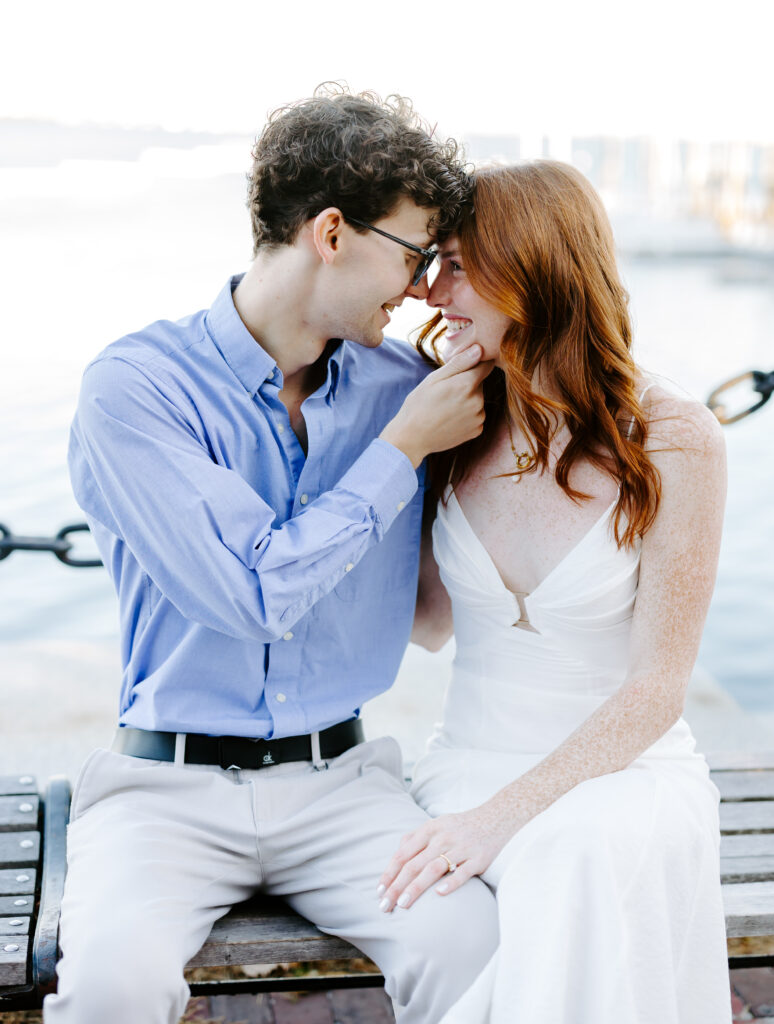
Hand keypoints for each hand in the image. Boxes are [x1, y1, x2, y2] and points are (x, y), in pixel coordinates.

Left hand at [376, 804, 513, 911]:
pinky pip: (463, 872)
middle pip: (414, 864)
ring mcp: (461, 848)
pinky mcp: (478, 858)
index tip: (380, 891)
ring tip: (403, 905)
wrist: (496, 817)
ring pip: (434, 869)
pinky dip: (451, 883)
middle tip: (385, 906)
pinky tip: (440, 895)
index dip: (390, 873)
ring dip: (416, 888)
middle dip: (397, 886)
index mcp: (429, 830)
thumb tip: (396, 854)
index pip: (403, 854)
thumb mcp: (436, 824)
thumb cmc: (461, 826)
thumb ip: (416, 838)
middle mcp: (443, 837)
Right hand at [380, 345, 492, 467]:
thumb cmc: (418, 405)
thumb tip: (480, 349)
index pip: (486, 365)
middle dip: (466, 384)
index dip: (476, 364)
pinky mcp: (477, 430)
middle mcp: (477, 401)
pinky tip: (451, 418)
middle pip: (479, 383)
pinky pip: (476, 415)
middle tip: (445, 392)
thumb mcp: (434, 379)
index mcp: (466, 384)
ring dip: (467, 400)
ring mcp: (478, 418)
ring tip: (446, 407)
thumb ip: (459, 363)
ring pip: (478, 400)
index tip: (463, 368)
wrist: (412, 438)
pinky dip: (467, 415)